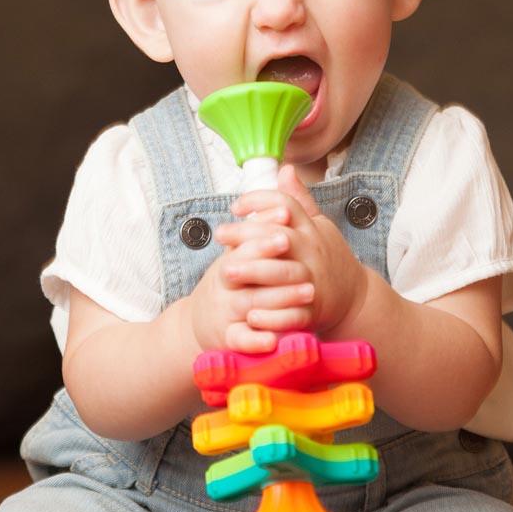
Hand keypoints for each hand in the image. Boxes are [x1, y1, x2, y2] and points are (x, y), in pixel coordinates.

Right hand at [184, 207, 314, 353]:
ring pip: (250, 304)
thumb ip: (267, 214)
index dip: (264, 233)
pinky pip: (241, 339)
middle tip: (303, 261)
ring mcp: (224, 311)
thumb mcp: (243, 248)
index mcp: (229, 259)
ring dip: (280, 299)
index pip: (243, 242)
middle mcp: (224, 283)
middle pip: (246, 271)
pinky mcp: (227, 338)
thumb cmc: (231, 281)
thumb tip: (285, 172)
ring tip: (308, 293)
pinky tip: (276, 338)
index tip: (286, 225)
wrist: (204, 323)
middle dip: (274, 265)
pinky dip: (257, 339)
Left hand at [218, 165, 368, 338]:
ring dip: (253, 272)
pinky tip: (248, 315)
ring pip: (282, 273)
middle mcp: (311, 251)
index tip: (236, 206)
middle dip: (247, 235)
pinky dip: (270, 315)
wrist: (354, 297)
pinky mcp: (312, 309)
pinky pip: (291, 312)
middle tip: (220, 234)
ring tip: (224, 273)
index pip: (285, 204)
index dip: (259, 200)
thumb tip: (285, 168)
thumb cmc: (328, 257)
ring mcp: (312, 280)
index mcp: (310, 229)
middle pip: (278, 236)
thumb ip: (299, 199)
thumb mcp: (318, 224)